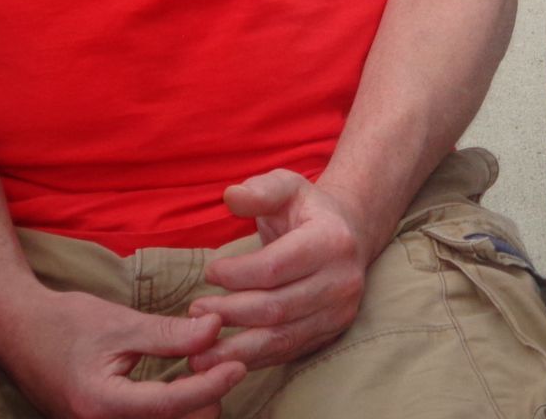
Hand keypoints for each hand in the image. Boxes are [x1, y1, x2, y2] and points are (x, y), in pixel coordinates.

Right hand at [0, 287, 244, 418]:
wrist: (18, 331)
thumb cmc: (66, 323)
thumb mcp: (121, 323)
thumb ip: (168, 333)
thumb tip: (216, 328)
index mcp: (102, 405)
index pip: (170, 404)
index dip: (210, 386)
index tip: (239, 366)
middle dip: (204, 404)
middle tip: (226, 368)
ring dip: (189, 411)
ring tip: (209, 376)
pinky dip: (170, 413)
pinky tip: (185, 389)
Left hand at [188, 169, 372, 371]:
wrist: (350, 235)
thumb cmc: (307, 210)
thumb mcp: (286, 187)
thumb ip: (260, 190)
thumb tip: (231, 196)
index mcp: (332, 240)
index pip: (275, 267)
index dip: (236, 274)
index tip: (209, 272)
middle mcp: (342, 280)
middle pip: (275, 307)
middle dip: (229, 312)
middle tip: (195, 311)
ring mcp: (340, 311)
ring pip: (280, 337)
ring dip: (235, 347)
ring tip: (198, 350)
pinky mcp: (331, 333)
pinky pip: (287, 352)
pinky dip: (253, 357)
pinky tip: (225, 357)